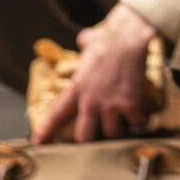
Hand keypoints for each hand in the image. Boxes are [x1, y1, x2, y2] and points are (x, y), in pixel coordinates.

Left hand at [31, 2, 156, 143]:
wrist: (129, 37)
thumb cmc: (109, 37)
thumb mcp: (89, 42)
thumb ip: (84, 45)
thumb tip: (85, 39)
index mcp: (77, 87)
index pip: (57, 114)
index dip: (47, 131)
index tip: (39, 142)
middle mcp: (91, 101)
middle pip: (85, 137)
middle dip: (92, 139)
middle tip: (99, 132)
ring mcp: (111, 105)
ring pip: (113, 134)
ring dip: (119, 129)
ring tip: (124, 120)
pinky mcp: (130, 105)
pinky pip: (136, 124)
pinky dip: (140, 121)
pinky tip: (140, 114)